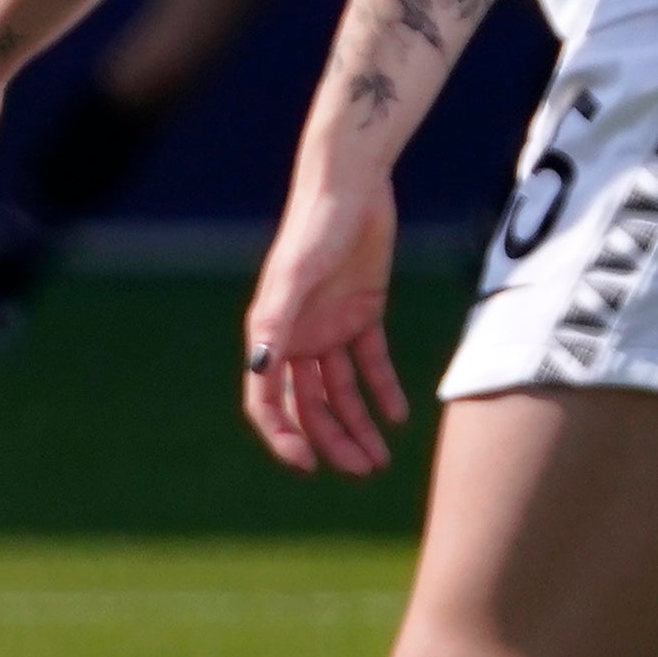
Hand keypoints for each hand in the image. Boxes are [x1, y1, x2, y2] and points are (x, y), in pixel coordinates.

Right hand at [242, 168, 412, 474]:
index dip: (284, 436)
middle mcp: (296, 337)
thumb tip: (259, 371)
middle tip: (361, 470)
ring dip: (358, 426)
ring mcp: (330, 327)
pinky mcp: (363, 314)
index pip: (267, 400)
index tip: (308, 464)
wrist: (352, 186)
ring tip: (379, 460)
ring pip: (340, 392)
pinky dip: (383, 390)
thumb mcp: (295, 275)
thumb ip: (276, 321)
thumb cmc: (316, 227)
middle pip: (309, 405)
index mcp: (270, 333)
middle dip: (331, 442)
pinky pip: (371, 363)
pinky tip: (398, 415)